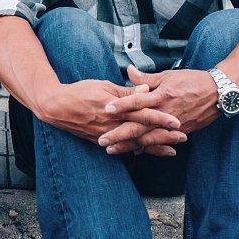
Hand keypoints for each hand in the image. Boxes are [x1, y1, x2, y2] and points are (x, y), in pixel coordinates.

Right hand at [36, 79, 181, 148]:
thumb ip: (126, 91)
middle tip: (183, 138)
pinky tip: (147, 153)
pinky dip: (136, 150)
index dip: (161, 117)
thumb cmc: (79, 92)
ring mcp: (107, 135)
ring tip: (171, 151)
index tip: (178, 121)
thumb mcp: (103, 86)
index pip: (143, 113)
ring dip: (154, 147)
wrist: (56, 107)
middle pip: (144, 132)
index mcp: (116, 108)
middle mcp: (113, 124)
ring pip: (135, 143)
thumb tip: (147, 89)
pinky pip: (122, 148)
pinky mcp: (100, 141)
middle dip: (164, 136)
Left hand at [96, 66, 217, 154]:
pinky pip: (161, 141)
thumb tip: (128, 70)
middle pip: (139, 125)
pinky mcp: (181, 132)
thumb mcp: (168, 76)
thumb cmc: (192, 81)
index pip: (137, 101)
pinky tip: (135, 153)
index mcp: (161, 95)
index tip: (105, 109)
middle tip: (102, 140)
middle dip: (119, 134)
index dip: (121, 105)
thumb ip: (146, 78)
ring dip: (129, 145)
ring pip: (148, 138)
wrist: (220, 93)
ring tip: (112, 150)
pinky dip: (148, 148)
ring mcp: (173, 125)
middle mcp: (165, 112)